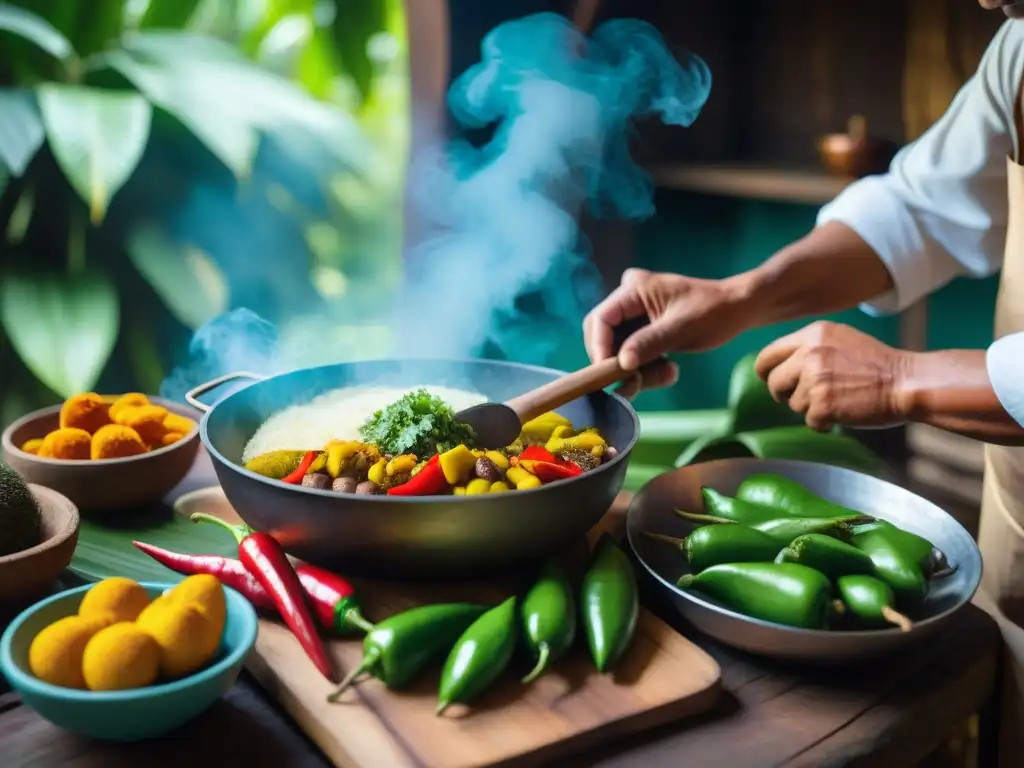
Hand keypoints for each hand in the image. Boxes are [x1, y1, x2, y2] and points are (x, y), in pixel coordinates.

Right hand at [583, 268, 753, 397]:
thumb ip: (648, 343)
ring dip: (637, 369)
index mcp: (634, 289)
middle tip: (634, 382)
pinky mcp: (643, 329)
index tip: (608, 374)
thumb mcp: (681, 328)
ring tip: (667, 373)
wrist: (738, 309)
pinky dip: (647, 368)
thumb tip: (621, 363)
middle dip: (618, 362)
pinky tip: (670, 369)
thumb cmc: (713, 312)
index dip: (600, 347)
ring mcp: (636, 315)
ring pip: (618, 349)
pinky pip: (633, 353)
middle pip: (603, 336)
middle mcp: (629, 299)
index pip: (601, 319)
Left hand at [754, 321, 911, 430]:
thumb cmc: (877, 365)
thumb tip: (780, 366)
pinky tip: (844, 413)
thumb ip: (809, 348)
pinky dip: (824, 423)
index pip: (767, 356)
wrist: (908, 382)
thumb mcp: (840, 340)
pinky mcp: (823, 405)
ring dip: (810, 409)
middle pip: (774, 382)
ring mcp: (815, 380)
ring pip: (792, 404)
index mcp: (812, 334)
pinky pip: (810, 422)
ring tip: (837, 400)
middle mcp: (809, 354)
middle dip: (786, 394)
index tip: (773, 381)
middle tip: (807, 398)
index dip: (767, 373)